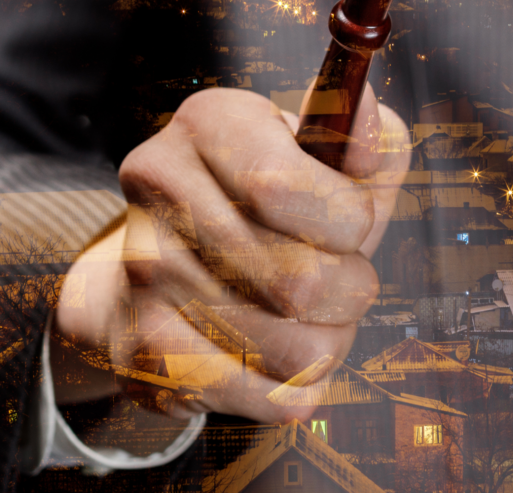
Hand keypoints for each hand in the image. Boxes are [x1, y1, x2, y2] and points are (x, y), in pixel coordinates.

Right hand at [53, 86, 406, 420]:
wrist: (166, 272)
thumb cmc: (275, 210)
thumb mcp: (327, 161)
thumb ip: (363, 138)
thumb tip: (369, 115)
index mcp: (210, 121)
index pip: (282, 188)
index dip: (347, 222)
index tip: (352, 223)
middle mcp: (160, 187)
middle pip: (300, 281)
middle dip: (351, 290)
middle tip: (339, 279)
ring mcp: (143, 272)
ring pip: (295, 349)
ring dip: (329, 342)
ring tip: (310, 318)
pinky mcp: (143, 350)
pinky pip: (265, 397)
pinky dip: (295, 389)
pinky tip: (277, 358)